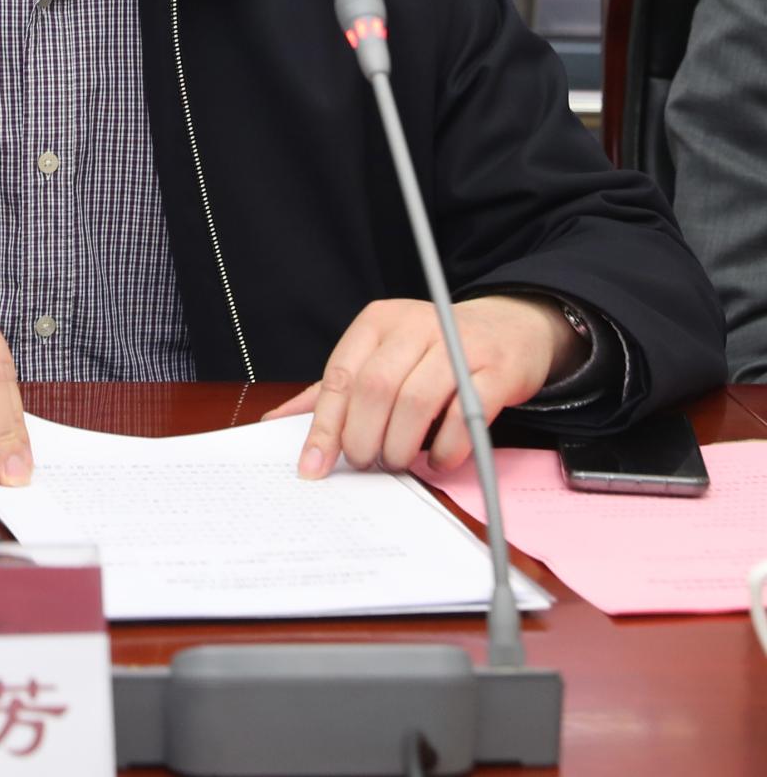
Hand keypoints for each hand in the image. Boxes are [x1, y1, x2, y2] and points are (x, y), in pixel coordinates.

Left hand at [261, 295, 580, 478]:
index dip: (325, 425)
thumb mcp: (380, 356)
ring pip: (416, 402)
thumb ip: (334, 390)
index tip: (313, 466)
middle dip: (364, 437)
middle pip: (375, 388)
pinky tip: (438, 459)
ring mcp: (458, 346)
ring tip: (400, 461)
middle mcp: (415, 326)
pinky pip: (465, 416)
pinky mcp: (495, 371)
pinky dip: (446, 448)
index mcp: (379, 322)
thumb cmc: (432, 351)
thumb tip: (278, 422)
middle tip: (366, 462)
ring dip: (402, 445)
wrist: (508, 329)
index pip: (341, 375)